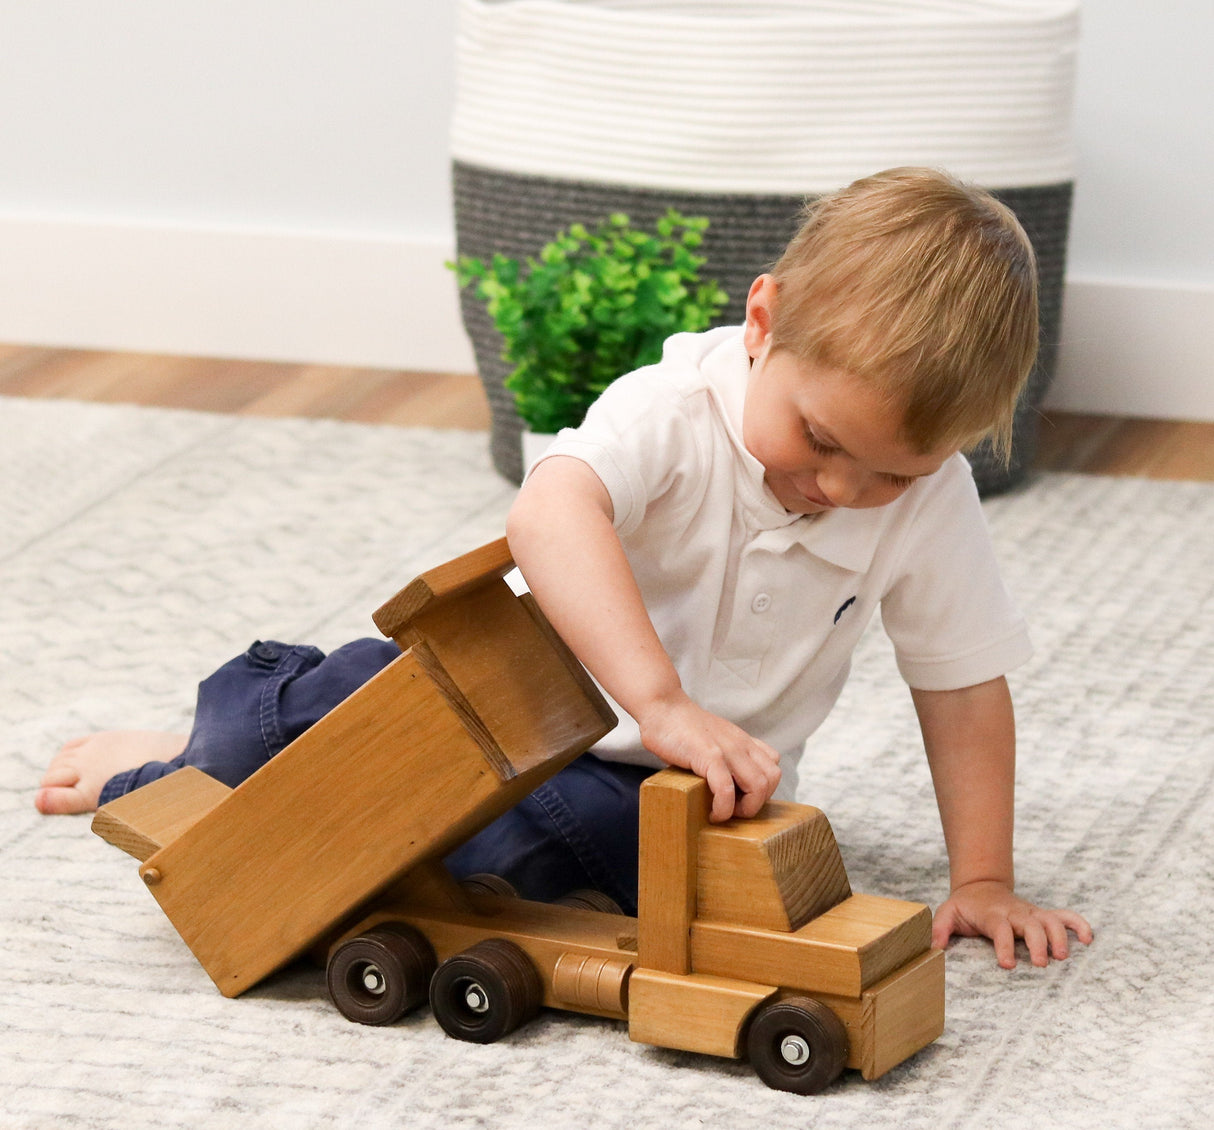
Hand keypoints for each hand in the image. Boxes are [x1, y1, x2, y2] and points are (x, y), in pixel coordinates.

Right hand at [637, 691, 781, 821]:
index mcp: (744, 741)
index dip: (762, 790)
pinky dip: (722, 809)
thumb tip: (724, 788)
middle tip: (733, 811)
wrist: (661, 707)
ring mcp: (727, 749)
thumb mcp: (714, 739)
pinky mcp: (708, 755)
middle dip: (757, 803)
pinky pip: (726, 790)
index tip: (740, 800)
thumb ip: (725, 757)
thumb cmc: (681, 729)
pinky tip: (710, 813)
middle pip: (772, 779)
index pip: (773, 768)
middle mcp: (741, 744)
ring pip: (758, 787)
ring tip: (722, 813)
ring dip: (744, 809)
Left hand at [932, 879, 1092, 967]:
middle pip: (1031, 924)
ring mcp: (1031, 913)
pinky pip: (1064, 916)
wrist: (981, 886)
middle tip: (1042, 964)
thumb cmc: (965, 907)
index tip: (1007, 964)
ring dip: (1060, 936)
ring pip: (1050, 920)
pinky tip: (1089, 938)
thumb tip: (932, 948)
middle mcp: (1015, 913)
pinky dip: (1078, 924)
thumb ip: (940, 930)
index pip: (1000, 929)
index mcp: (992, 915)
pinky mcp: (1042, 914)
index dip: (1004, 946)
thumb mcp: (947, 914)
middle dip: (1038, 943)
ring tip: (1064, 957)